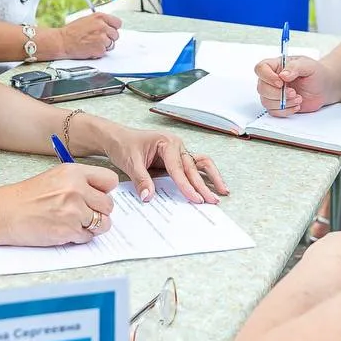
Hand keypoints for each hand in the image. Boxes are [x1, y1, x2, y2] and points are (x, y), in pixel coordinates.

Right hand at [0, 163, 117, 245]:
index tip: (97, 196)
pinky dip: (79, 237)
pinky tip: (64, 230)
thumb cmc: (27, 197)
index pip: (110, 180)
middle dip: (99, 212)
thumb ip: (80, 182)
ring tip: (74, 223)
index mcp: (74, 172)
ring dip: (91, 226)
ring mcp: (74, 211)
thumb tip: (102, 195)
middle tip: (83, 213)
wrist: (5, 213)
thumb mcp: (55, 177)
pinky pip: (88, 237)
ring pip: (103, 223)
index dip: (105, 191)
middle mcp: (77, 189)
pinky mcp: (69, 230)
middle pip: (109, 205)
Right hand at [59, 12, 121, 58]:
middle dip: (108, 38)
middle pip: (115, 35)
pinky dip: (98, 53)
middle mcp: (102, 26)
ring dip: (104, 46)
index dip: (112, 28)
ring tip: (92, 44)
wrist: (62, 41)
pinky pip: (104, 52)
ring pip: (111, 44)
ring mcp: (102, 38)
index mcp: (100, 17)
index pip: (117, 23)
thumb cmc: (72, 32)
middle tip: (97, 39)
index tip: (108, 31)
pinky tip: (89, 49)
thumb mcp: (87, 20)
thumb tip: (109, 26)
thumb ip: (100, 22)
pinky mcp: (100, 49)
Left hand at [101, 124, 228, 204]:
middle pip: (193, 168)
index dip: (186, 185)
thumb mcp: (130, 163)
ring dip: (212, 177)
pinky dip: (205, 175)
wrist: (118, 139)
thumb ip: (141, 180)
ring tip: (222, 192)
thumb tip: (149, 197)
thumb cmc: (124, 146)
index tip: (195, 199)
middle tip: (212, 201)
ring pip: (201, 164)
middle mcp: (177, 145)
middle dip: (203, 186)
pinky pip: (195, 166)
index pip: (178, 168)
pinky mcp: (178, 158)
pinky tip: (213, 186)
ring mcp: (179, 151)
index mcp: (167, 143)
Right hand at [254, 56, 332, 115]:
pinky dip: (285, 110)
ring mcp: (274, 93)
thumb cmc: (316, 73)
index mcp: (276, 66)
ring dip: (283, 103)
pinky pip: (273, 111)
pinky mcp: (278, 105)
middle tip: (294, 92)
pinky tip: (296, 105)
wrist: (324, 88)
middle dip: (278, 93)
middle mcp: (272, 79)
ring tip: (298, 98)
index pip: (261, 68)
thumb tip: (282, 75)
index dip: (267, 77)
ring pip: (266, 101)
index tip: (281, 82)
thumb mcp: (308, 65)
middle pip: (261, 87)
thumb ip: (295, 67)